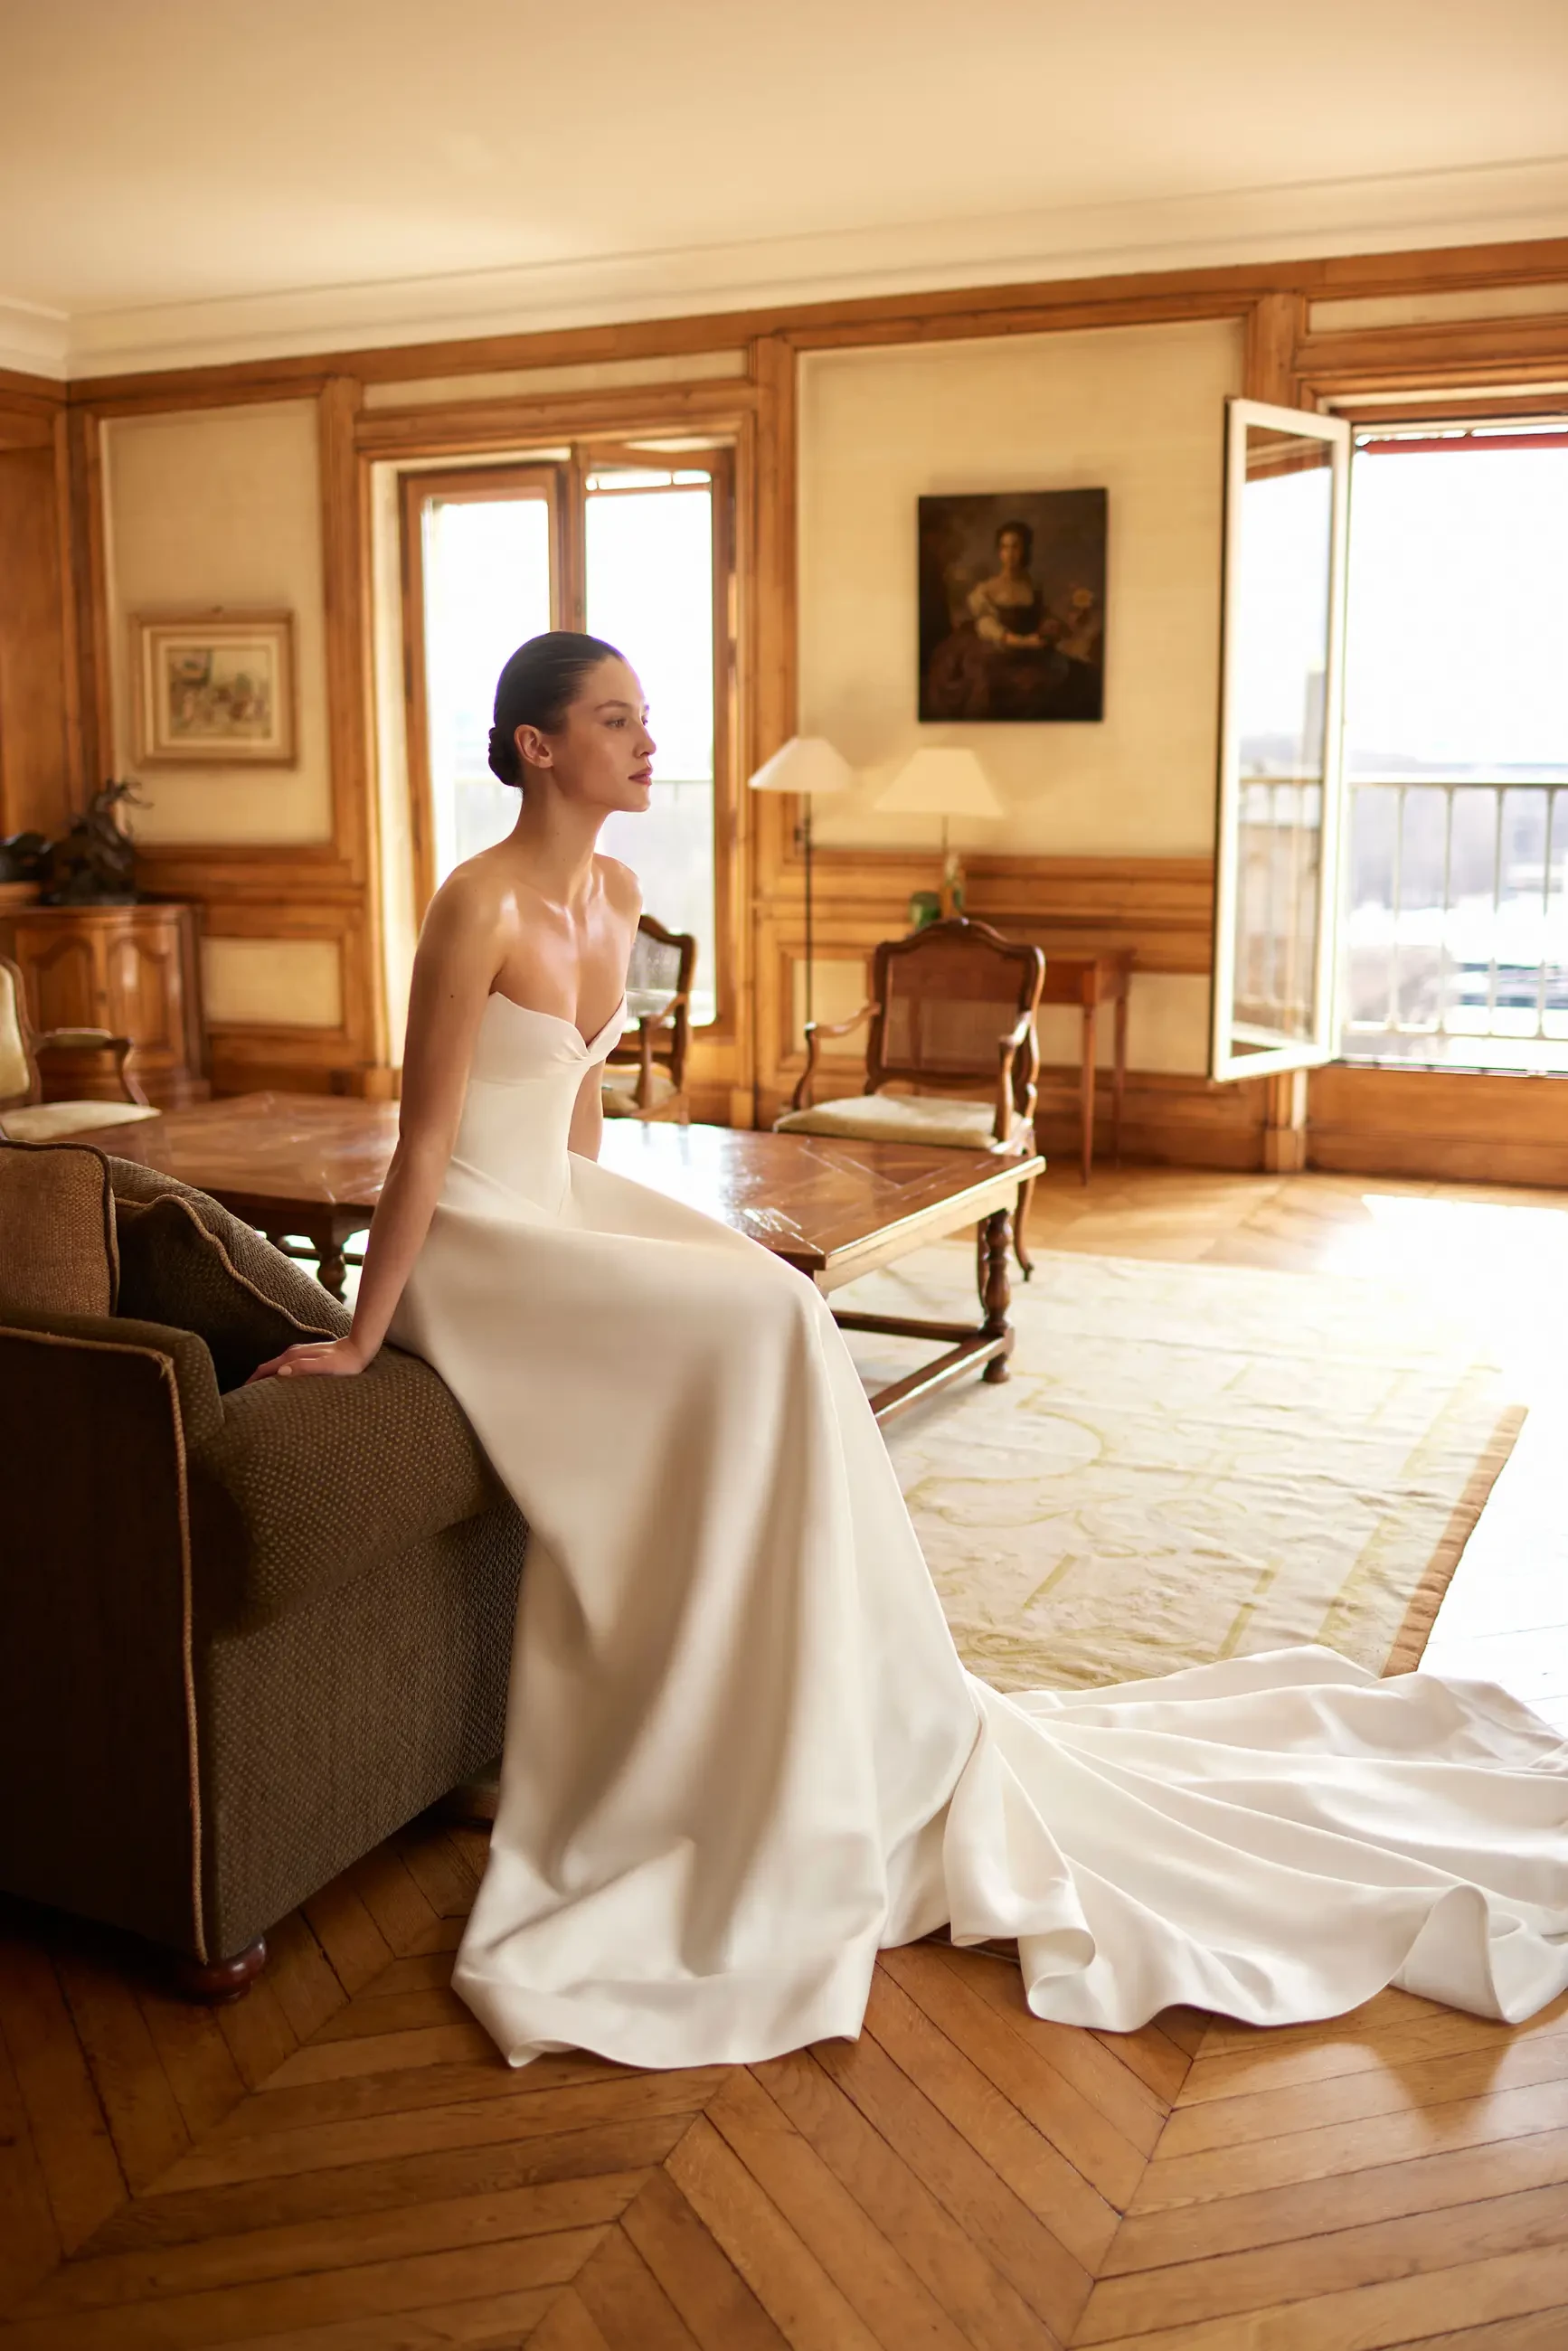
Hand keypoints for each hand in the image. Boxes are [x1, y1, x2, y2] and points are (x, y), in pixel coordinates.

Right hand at [247, 1336, 369, 1384]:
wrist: (360, 1348)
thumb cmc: (345, 1362)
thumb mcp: (326, 1366)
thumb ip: (304, 1367)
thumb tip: (280, 1372)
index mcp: (293, 1356)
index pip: (265, 1369)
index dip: (251, 1381)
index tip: (240, 1394)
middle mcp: (293, 1353)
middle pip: (267, 1368)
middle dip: (254, 1381)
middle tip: (244, 1399)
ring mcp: (299, 1354)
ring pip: (275, 1367)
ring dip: (265, 1379)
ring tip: (257, 1394)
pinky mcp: (307, 1357)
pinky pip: (284, 1367)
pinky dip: (276, 1376)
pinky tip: (279, 1385)